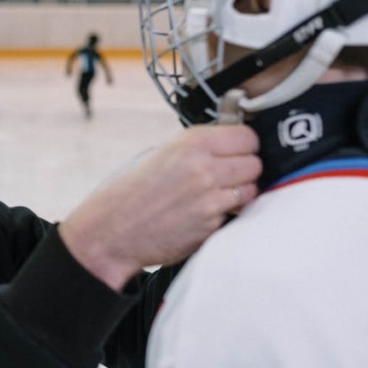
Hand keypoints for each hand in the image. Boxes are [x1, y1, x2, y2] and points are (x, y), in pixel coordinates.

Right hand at [59, 125, 260, 290]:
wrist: (111, 230)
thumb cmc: (129, 191)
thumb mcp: (159, 153)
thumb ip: (195, 147)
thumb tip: (226, 145)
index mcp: (192, 144)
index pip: (247, 136)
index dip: (244, 144)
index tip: (237, 150)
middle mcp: (205, 169)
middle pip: (255, 163)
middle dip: (245, 168)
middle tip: (227, 174)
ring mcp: (210, 200)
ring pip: (251, 190)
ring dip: (239, 192)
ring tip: (216, 194)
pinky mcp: (211, 227)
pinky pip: (234, 215)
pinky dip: (225, 214)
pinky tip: (203, 213)